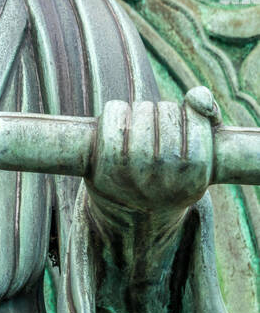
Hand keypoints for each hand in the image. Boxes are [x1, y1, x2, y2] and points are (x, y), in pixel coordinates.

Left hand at [86, 88, 219, 222]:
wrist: (137, 215)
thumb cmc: (171, 173)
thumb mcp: (199, 153)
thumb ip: (207, 117)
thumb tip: (199, 97)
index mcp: (196, 175)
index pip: (196, 119)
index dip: (188, 113)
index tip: (180, 126)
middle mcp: (166, 178)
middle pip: (167, 112)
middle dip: (161, 112)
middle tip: (155, 129)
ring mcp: (134, 174)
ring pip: (141, 111)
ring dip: (139, 110)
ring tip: (137, 126)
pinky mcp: (105, 168)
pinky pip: (114, 116)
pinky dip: (115, 110)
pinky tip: (118, 120)